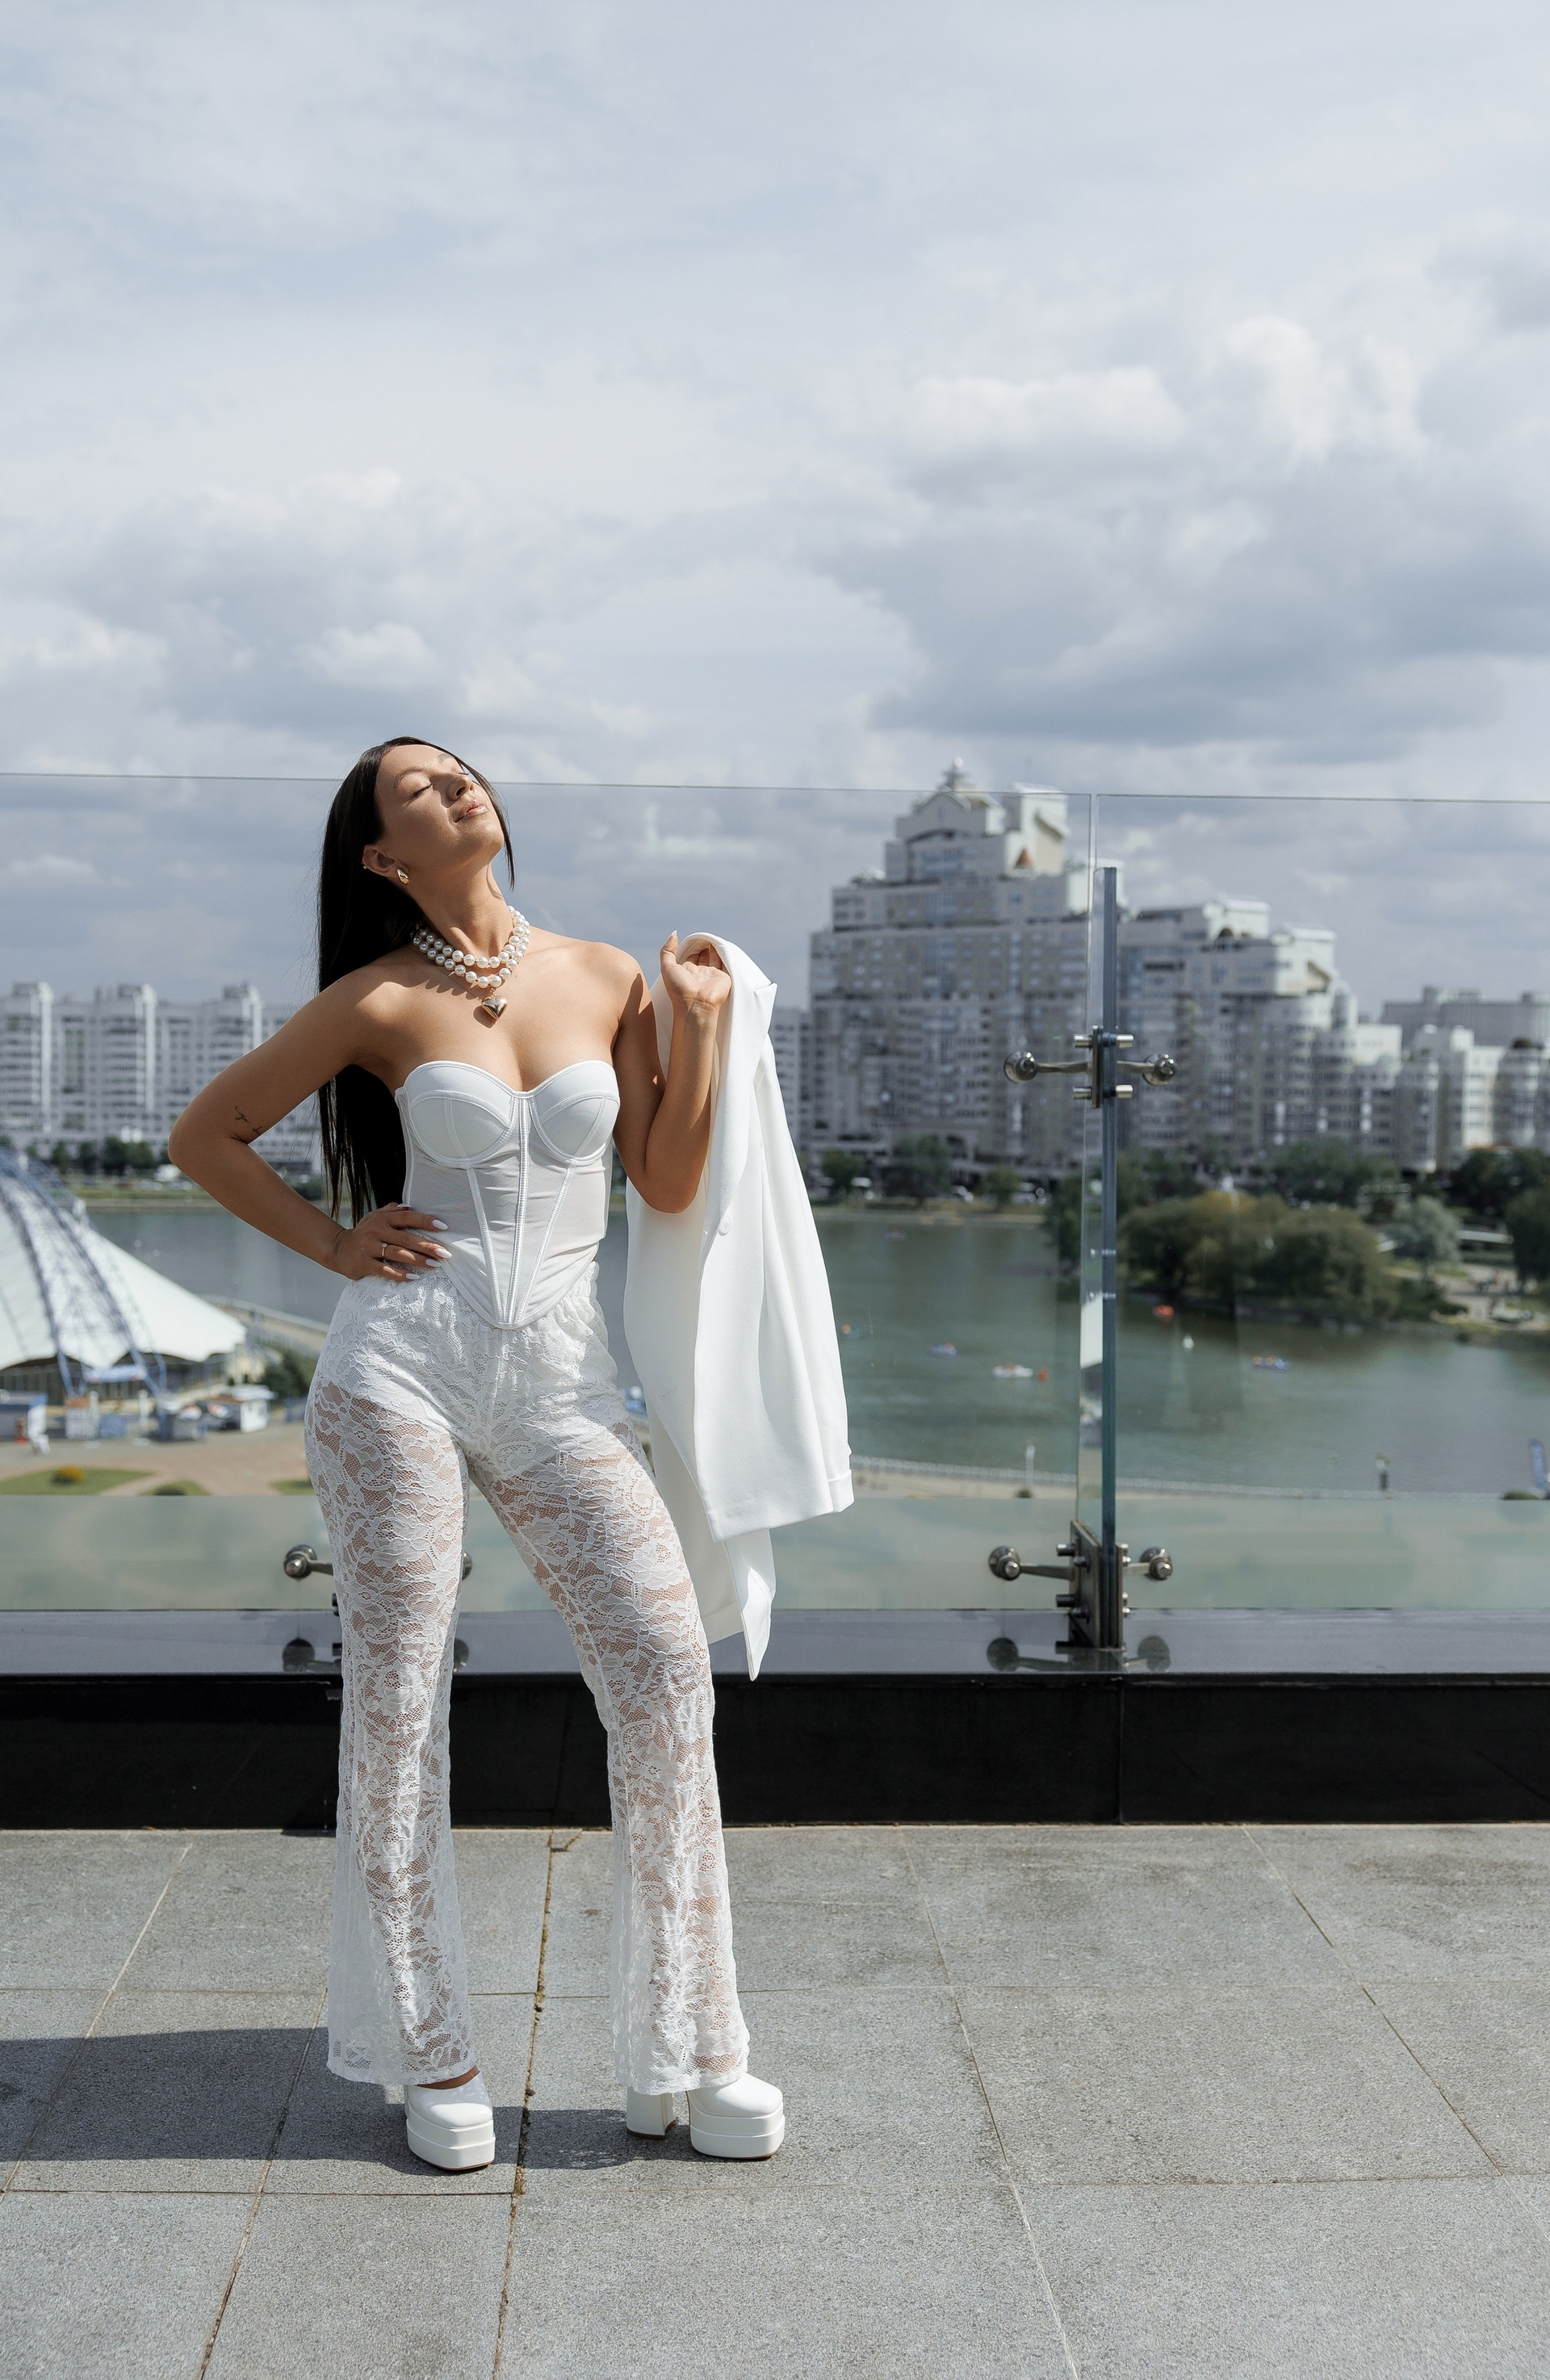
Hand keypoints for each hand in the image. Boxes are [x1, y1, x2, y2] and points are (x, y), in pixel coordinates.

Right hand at [328, 1203, 447, 1282]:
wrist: (338, 1249)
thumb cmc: (364, 1234)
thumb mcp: (374, 1218)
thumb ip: (392, 1211)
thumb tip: (411, 1206)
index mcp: (382, 1218)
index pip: (407, 1217)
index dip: (425, 1221)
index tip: (443, 1227)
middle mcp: (376, 1230)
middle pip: (406, 1238)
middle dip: (427, 1246)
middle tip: (445, 1253)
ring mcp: (368, 1247)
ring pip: (398, 1254)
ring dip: (418, 1260)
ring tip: (435, 1265)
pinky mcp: (363, 1263)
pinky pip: (384, 1270)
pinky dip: (400, 1274)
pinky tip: (414, 1277)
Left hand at [661, 931, 730, 1022]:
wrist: (696, 1006)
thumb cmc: (679, 989)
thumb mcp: (667, 967)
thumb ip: (668, 950)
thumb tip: (674, 934)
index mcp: (686, 971)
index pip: (690, 955)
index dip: (692, 947)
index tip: (693, 939)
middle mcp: (699, 973)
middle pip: (703, 956)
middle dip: (704, 946)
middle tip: (705, 937)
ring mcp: (711, 975)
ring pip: (714, 958)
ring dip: (714, 948)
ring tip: (714, 938)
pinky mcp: (723, 977)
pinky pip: (725, 962)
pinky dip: (725, 954)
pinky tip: (723, 945)